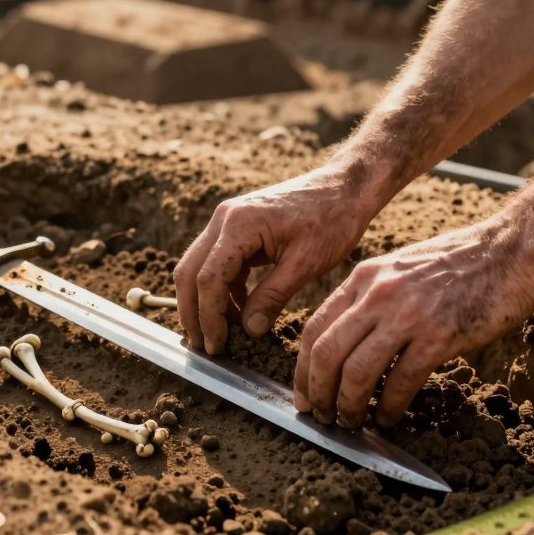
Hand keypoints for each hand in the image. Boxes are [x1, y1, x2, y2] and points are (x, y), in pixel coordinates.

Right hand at [174, 164, 381, 354]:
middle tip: (206, 347)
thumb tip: (249, 330)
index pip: (208, 278)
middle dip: (193, 313)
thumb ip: (273, 296)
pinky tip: (238, 312)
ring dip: (205, 303)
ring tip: (221, 335)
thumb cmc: (332, 219)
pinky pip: (217, 263)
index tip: (218, 345)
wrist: (344, 187)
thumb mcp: (305, 263)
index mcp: (239, 224)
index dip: (209, 317)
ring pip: (198, 268)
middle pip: (189, 272)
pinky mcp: (237, 228)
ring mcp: (227, 221)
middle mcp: (224, 219)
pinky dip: (222, 290)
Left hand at [294, 220, 533, 427]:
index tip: (303, 394)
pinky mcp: (439, 336)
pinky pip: (401, 382)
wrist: (511, 251)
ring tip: (351, 422)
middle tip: (321, 416)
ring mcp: (408, 315)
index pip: (314, 327)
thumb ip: (370, 298)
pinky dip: (389, 407)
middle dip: (318, 393)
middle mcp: (378, 294)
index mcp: (364, 277)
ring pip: (357, 372)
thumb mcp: (399, 269)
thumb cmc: (458, 263)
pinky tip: (388, 418)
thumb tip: (346, 343)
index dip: (302, 368)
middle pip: (326, 353)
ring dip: (349, 406)